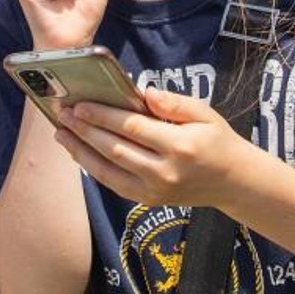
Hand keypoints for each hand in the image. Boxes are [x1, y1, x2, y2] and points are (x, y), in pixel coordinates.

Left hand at [55, 87, 262, 210]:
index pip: (133, 128)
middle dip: (85, 131)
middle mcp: (165, 172)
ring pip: (108, 171)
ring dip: (81, 151)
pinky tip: (79, 152)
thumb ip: (174, 103)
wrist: (233, 182)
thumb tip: (144, 92)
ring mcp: (155, 191)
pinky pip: (114, 184)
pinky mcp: (148, 201)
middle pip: (115, 149)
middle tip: (63, 114)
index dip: (103, 116)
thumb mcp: (205, 113)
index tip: (80, 105)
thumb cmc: (217, 140)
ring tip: (61, 133)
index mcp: (180, 146)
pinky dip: (93, 168)